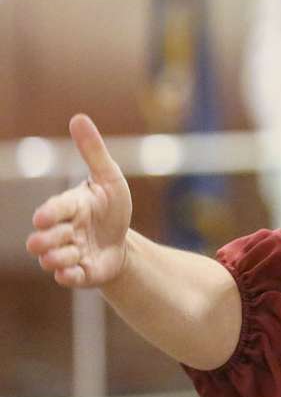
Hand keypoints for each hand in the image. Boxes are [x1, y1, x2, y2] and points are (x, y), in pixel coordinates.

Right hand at [26, 114, 132, 287]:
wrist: (122, 243)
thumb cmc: (111, 208)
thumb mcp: (110, 178)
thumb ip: (93, 151)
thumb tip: (79, 117)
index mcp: (67, 208)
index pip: (52, 210)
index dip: (49, 214)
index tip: (43, 218)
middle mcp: (61, 232)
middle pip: (43, 239)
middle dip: (50, 239)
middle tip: (66, 235)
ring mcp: (67, 254)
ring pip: (53, 259)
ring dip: (62, 256)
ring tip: (77, 251)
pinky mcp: (78, 274)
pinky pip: (67, 279)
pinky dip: (69, 276)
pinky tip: (75, 271)